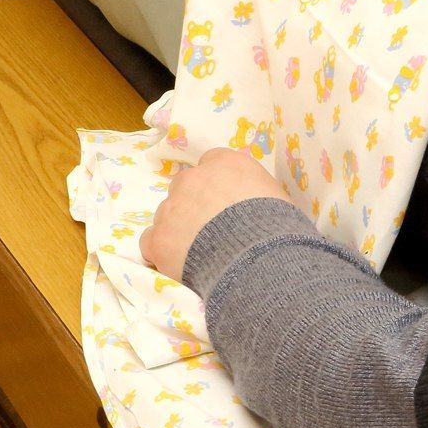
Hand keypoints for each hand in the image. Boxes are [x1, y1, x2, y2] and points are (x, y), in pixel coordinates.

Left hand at [140, 147, 289, 280]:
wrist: (257, 258)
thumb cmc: (276, 226)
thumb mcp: (274, 195)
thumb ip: (252, 190)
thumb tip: (249, 204)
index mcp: (225, 163)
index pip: (212, 163)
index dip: (216, 186)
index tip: (224, 203)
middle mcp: (193, 178)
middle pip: (185, 187)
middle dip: (193, 204)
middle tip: (211, 229)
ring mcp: (171, 208)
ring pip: (167, 214)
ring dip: (178, 228)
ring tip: (199, 252)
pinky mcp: (158, 238)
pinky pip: (151, 241)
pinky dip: (162, 251)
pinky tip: (180, 264)